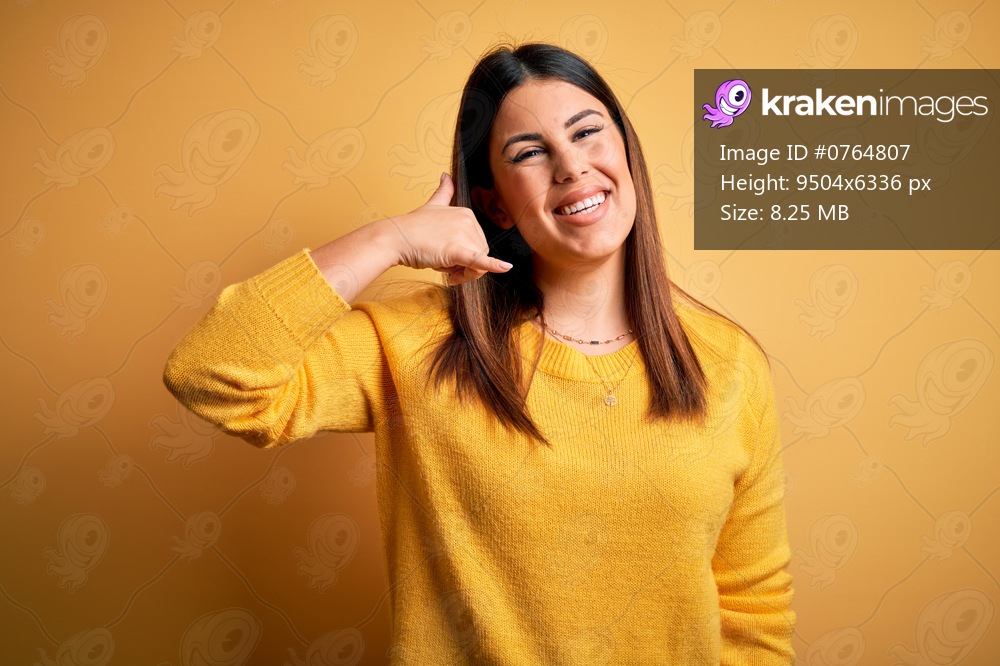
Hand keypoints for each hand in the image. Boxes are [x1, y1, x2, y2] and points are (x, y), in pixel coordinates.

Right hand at [386, 173, 512, 284]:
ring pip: (476, 265)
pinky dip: (493, 265)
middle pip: (479, 254)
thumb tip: (445, 174)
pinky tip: (506, 267)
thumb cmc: (412, 228)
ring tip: (445, 271)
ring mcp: (463, 234)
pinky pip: (479, 260)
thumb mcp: (433, 205)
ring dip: (462, 274)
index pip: (477, 243)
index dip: (467, 257)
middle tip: (447, 271)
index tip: (450, 261)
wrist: (395, 238)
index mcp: (467, 213)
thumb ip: (443, 191)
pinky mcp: (457, 250)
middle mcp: (469, 221)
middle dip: (465, 268)